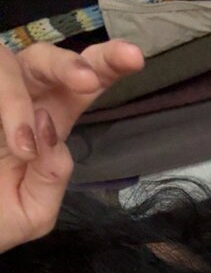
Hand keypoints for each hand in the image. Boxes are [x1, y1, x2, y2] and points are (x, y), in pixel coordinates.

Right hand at [0, 39, 143, 252]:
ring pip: (11, 65)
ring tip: (24, 149)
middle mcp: (20, 100)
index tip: (135, 59)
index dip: (107, 67)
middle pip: (49, 60)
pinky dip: (7, 107)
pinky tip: (15, 144)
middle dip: (72, 62)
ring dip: (21, 101)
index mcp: (46, 124)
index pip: (80, 87)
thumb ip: (51, 180)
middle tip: (89, 80)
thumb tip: (50, 134)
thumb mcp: (33, 213)